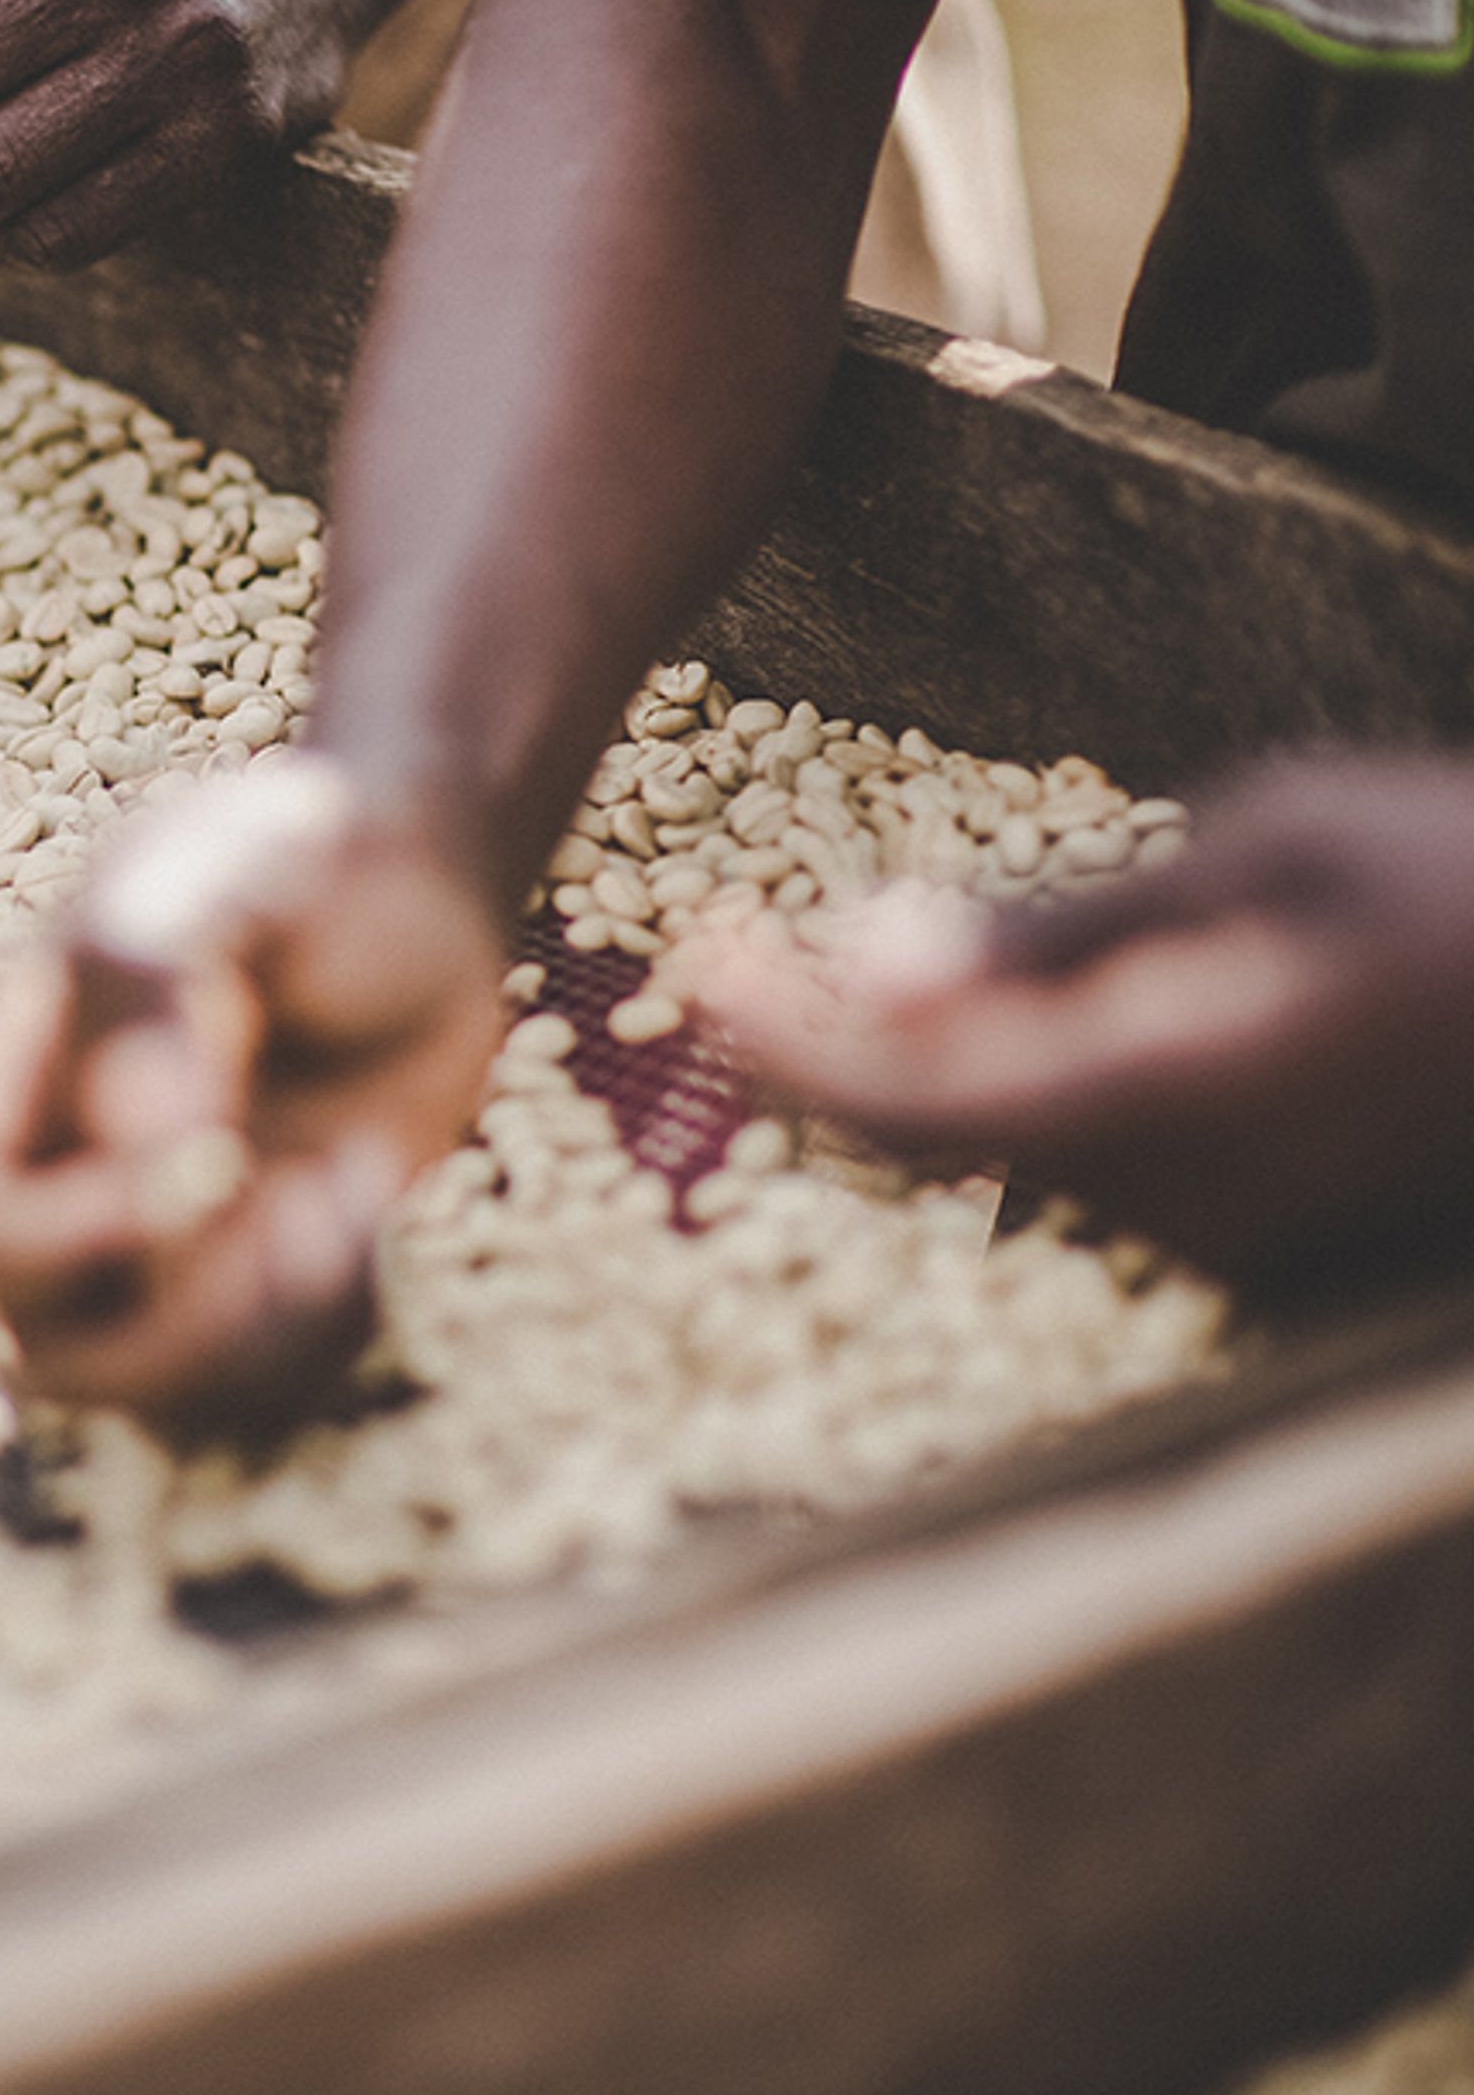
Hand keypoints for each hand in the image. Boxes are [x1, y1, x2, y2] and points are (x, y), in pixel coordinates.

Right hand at [0, 762, 504, 1431]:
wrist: (405, 897)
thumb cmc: (282, 862)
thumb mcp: (215, 868)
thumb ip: (155, 978)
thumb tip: (137, 1127)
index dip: (37, 1240)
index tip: (199, 1162)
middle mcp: (51, 1194)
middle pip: (39, 1353)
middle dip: (178, 1318)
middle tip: (286, 1205)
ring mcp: (149, 1261)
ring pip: (154, 1399)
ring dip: (267, 1327)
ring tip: (341, 1192)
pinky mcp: (248, 1295)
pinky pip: (260, 1390)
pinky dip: (332, 1319)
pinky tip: (363, 1189)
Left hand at [701, 756, 1473, 1290]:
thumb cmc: (1471, 880)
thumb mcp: (1277, 843)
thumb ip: (1073, 923)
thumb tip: (876, 957)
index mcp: (1191, 1087)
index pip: (919, 1106)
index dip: (787, 1049)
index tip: (698, 975)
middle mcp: (1204, 1199)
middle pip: (944, 1156)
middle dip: (824, 1066)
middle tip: (730, 974)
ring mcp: (1246, 1243)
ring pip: (1016, 1171)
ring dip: (918, 1088)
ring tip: (832, 994)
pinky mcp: (1281, 1251)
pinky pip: (1103, 1182)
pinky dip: (1024, 1109)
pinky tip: (997, 1032)